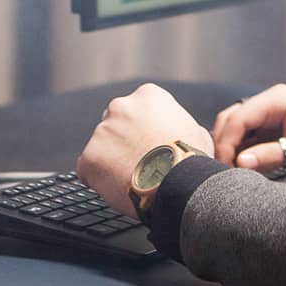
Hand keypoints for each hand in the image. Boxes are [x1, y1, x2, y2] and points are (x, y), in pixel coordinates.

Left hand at [76, 83, 213, 214]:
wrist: (178, 184)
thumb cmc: (192, 161)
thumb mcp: (197, 132)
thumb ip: (180, 125)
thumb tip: (184, 133)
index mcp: (148, 96)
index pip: (139, 110)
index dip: (144, 130)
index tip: (150, 145)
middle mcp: (121, 107)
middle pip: (116, 124)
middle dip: (123, 141)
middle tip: (138, 163)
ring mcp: (102, 132)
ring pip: (103, 147)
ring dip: (112, 161)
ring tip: (132, 180)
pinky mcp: (89, 158)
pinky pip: (89, 170)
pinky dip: (100, 180)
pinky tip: (119, 189)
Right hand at [211, 83, 285, 173]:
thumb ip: (274, 154)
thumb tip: (241, 162)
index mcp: (276, 100)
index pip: (239, 118)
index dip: (227, 142)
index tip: (224, 166)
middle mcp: (268, 104)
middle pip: (231, 120)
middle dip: (224, 145)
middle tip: (224, 171)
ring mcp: (268, 116)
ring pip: (235, 130)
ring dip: (231, 149)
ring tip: (232, 172)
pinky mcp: (269, 130)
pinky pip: (246, 139)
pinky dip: (241, 153)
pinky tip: (242, 169)